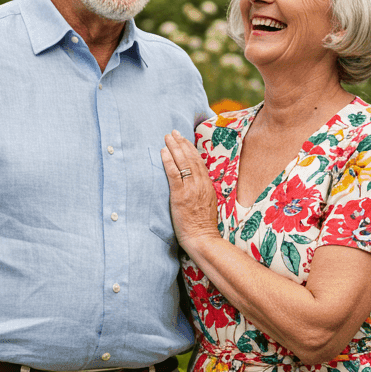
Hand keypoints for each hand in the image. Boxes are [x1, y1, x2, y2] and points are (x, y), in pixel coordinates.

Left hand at [162, 130, 219, 250]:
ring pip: (183, 162)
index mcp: (207, 186)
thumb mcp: (207, 205)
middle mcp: (201, 184)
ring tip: (167, 137)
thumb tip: (195, 187)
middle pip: (191, 158)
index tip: (184, 139)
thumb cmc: (203, 227)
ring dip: (174, 147)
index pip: (199, 162)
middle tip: (173, 132)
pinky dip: (168, 161)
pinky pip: (174, 174)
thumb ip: (201, 193)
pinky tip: (163, 152)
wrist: (203, 239)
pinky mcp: (181, 195)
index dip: (190, 149)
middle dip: (181, 143)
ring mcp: (191, 189)